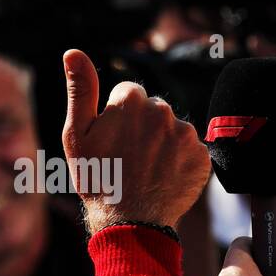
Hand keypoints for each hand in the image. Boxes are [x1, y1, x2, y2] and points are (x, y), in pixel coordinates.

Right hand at [62, 48, 208, 232]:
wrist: (128, 224)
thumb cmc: (97, 178)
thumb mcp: (77, 134)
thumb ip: (80, 89)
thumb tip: (73, 52)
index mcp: (132, 100)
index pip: (127, 94)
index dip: (116, 117)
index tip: (111, 141)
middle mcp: (163, 110)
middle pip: (152, 110)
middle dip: (141, 127)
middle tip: (128, 158)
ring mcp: (185, 134)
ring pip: (172, 130)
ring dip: (161, 144)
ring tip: (146, 170)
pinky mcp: (202, 157)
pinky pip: (189, 151)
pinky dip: (179, 162)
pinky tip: (163, 178)